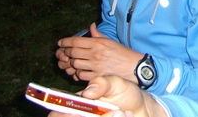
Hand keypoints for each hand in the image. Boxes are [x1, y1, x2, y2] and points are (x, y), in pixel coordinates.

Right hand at [48, 76, 164, 116]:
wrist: (141, 108)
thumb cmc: (125, 94)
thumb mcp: (116, 83)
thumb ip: (103, 83)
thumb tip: (87, 92)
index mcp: (77, 104)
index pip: (56, 113)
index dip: (61, 115)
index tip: (79, 113)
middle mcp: (80, 116)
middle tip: (114, 112)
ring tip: (121, 113)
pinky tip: (125, 116)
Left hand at [56, 23, 143, 82]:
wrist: (132, 66)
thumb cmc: (122, 53)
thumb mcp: (110, 40)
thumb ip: (97, 34)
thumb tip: (91, 26)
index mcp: (98, 43)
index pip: (76, 41)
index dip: (65, 41)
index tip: (60, 43)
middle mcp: (95, 53)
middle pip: (72, 52)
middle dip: (65, 52)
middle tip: (63, 52)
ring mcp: (95, 66)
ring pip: (74, 64)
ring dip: (70, 62)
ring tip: (71, 61)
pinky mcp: (96, 76)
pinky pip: (80, 75)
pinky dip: (77, 73)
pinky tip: (78, 70)